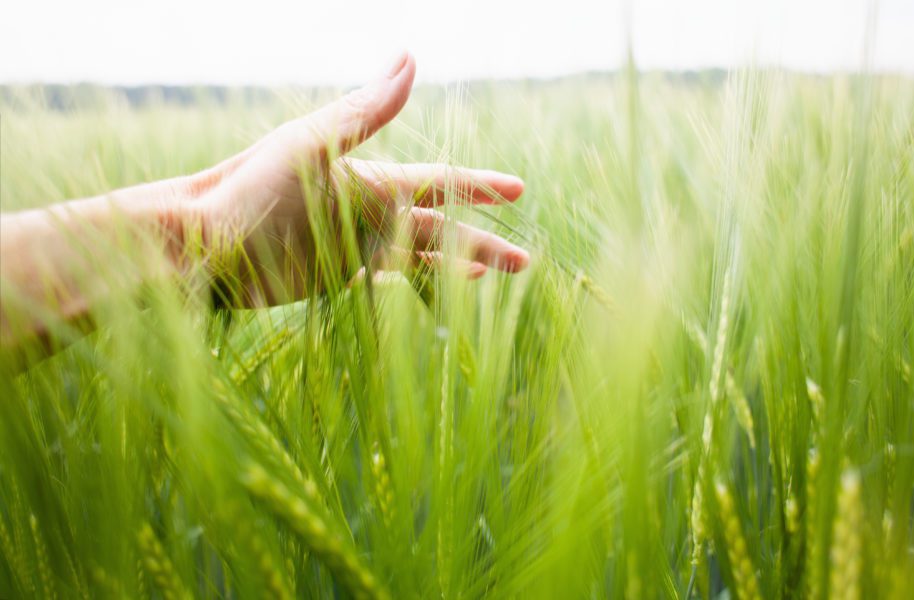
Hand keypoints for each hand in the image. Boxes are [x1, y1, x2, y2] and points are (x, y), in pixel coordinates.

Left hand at [179, 51, 529, 306]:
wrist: (199, 245)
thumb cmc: (248, 189)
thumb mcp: (310, 146)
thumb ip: (364, 112)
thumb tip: (411, 55)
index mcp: (369, 180)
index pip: (438, 184)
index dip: (478, 185)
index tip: (517, 189)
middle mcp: (367, 214)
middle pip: (439, 230)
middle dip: (482, 242)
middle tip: (525, 261)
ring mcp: (351, 249)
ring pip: (418, 261)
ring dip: (455, 270)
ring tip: (488, 280)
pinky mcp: (332, 280)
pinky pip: (385, 287)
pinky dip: (413, 290)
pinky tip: (437, 298)